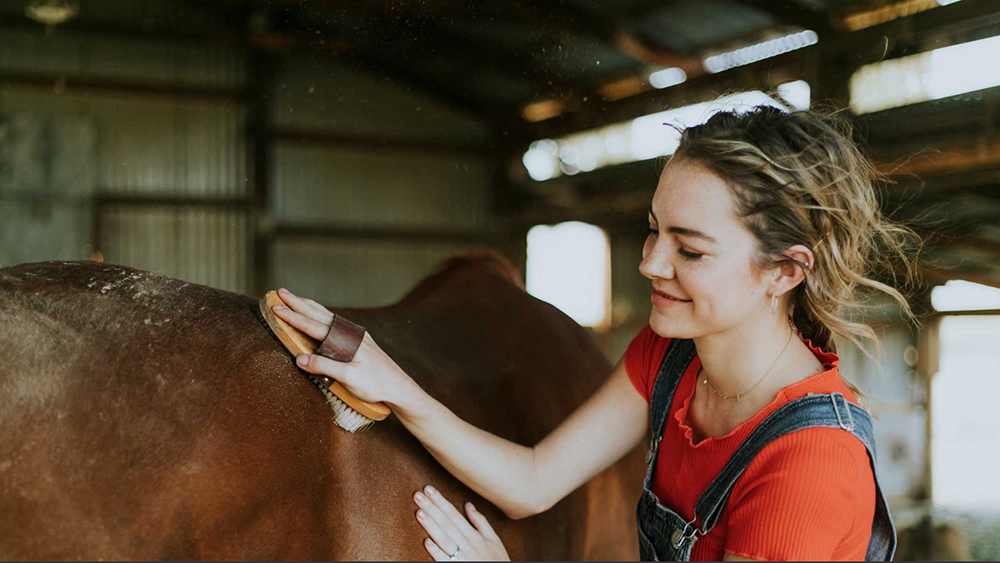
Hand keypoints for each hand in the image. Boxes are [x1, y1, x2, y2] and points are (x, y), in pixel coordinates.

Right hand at [270, 287, 418, 407]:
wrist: (399, 387)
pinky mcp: (359, 340)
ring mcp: (355, 335)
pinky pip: (335, 322)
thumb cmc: (376, 384)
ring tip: (295, 298)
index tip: (275, 307)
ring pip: (327, 316)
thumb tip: (300, 358)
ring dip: (309, 306)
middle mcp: (350, 332)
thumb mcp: (349, 378)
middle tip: (279, 292)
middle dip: (297, 303)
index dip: (293, 317)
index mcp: (346, 339)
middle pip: (318, 314)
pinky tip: (319, 316)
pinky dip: (322, 315)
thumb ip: (325, 367)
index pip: (313, 326)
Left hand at [413, 485, 509, 560]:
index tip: (429, 490)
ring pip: (443, 539)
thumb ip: (480, 521)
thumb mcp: (493, 538)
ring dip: (431, 525)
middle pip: (446, 523)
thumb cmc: (496, 559)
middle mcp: (466, 543)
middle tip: (418, 495)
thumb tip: (468, 504)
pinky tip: (427, 542)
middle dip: (431, 508)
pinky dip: (436, 551)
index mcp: (473, 534)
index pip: (453, 513)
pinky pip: (444, 560)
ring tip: (419, 512)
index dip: (440, 501)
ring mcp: (461, 557)